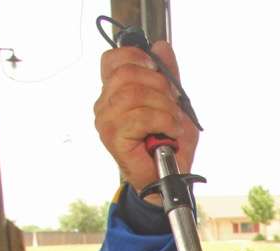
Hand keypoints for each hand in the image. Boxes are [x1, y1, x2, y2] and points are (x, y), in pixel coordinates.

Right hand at [94, 41, 198, 196]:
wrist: (170, 176)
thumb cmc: (169, 142)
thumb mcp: (174, 102)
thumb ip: (167, 74)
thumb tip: (162, 46)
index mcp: (115, 91)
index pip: (112, 60)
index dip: (135, 56)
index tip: (156, 69)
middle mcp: (105, 104)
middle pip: (128, 74)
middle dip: (160, 86)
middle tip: (173, 104)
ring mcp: (106, 120)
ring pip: (134, 94)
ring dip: (164, 107)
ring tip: (173, 122)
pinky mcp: (112, 137)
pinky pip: (140, 116)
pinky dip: (163, 122)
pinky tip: (170, 132)